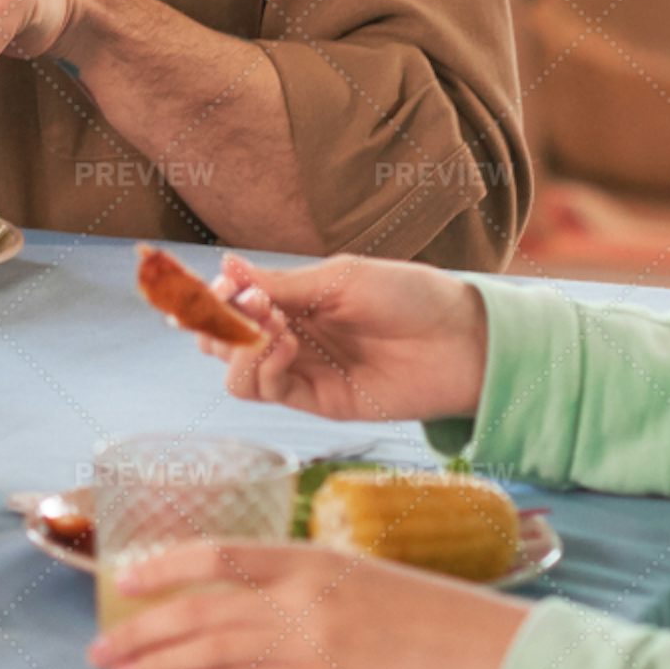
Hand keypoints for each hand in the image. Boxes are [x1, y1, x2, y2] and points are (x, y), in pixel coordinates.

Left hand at [89, 539, 527, 668]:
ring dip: (159, 664)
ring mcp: (312, 644)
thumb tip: (225, 594)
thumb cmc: (414, 606)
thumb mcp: (348, 569)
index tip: (122, 580)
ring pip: (214, 651)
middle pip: (201, 610)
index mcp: (307, 556)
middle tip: (99, 649)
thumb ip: (290, 577)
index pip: (218, 554)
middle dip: (142, 630)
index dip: (163, 566)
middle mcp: (302, 596)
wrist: (476, 646)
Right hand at [190, 252, 488, 423]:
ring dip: (238, 346)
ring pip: (235, 373)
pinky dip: (264, 366)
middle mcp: (290, 336)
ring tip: (269, 322)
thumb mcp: (339, 279)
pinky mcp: (319, 401)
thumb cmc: (408, 296)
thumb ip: (280, 284)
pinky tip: (287, 343)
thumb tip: (224, 267)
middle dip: (215, 323)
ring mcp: (302, 371)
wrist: (460, 341)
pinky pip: (268, 391)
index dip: (209, 297)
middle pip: (220, 341)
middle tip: (239, 303)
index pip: (229, 304)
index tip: (210, 286)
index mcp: (293, 299)